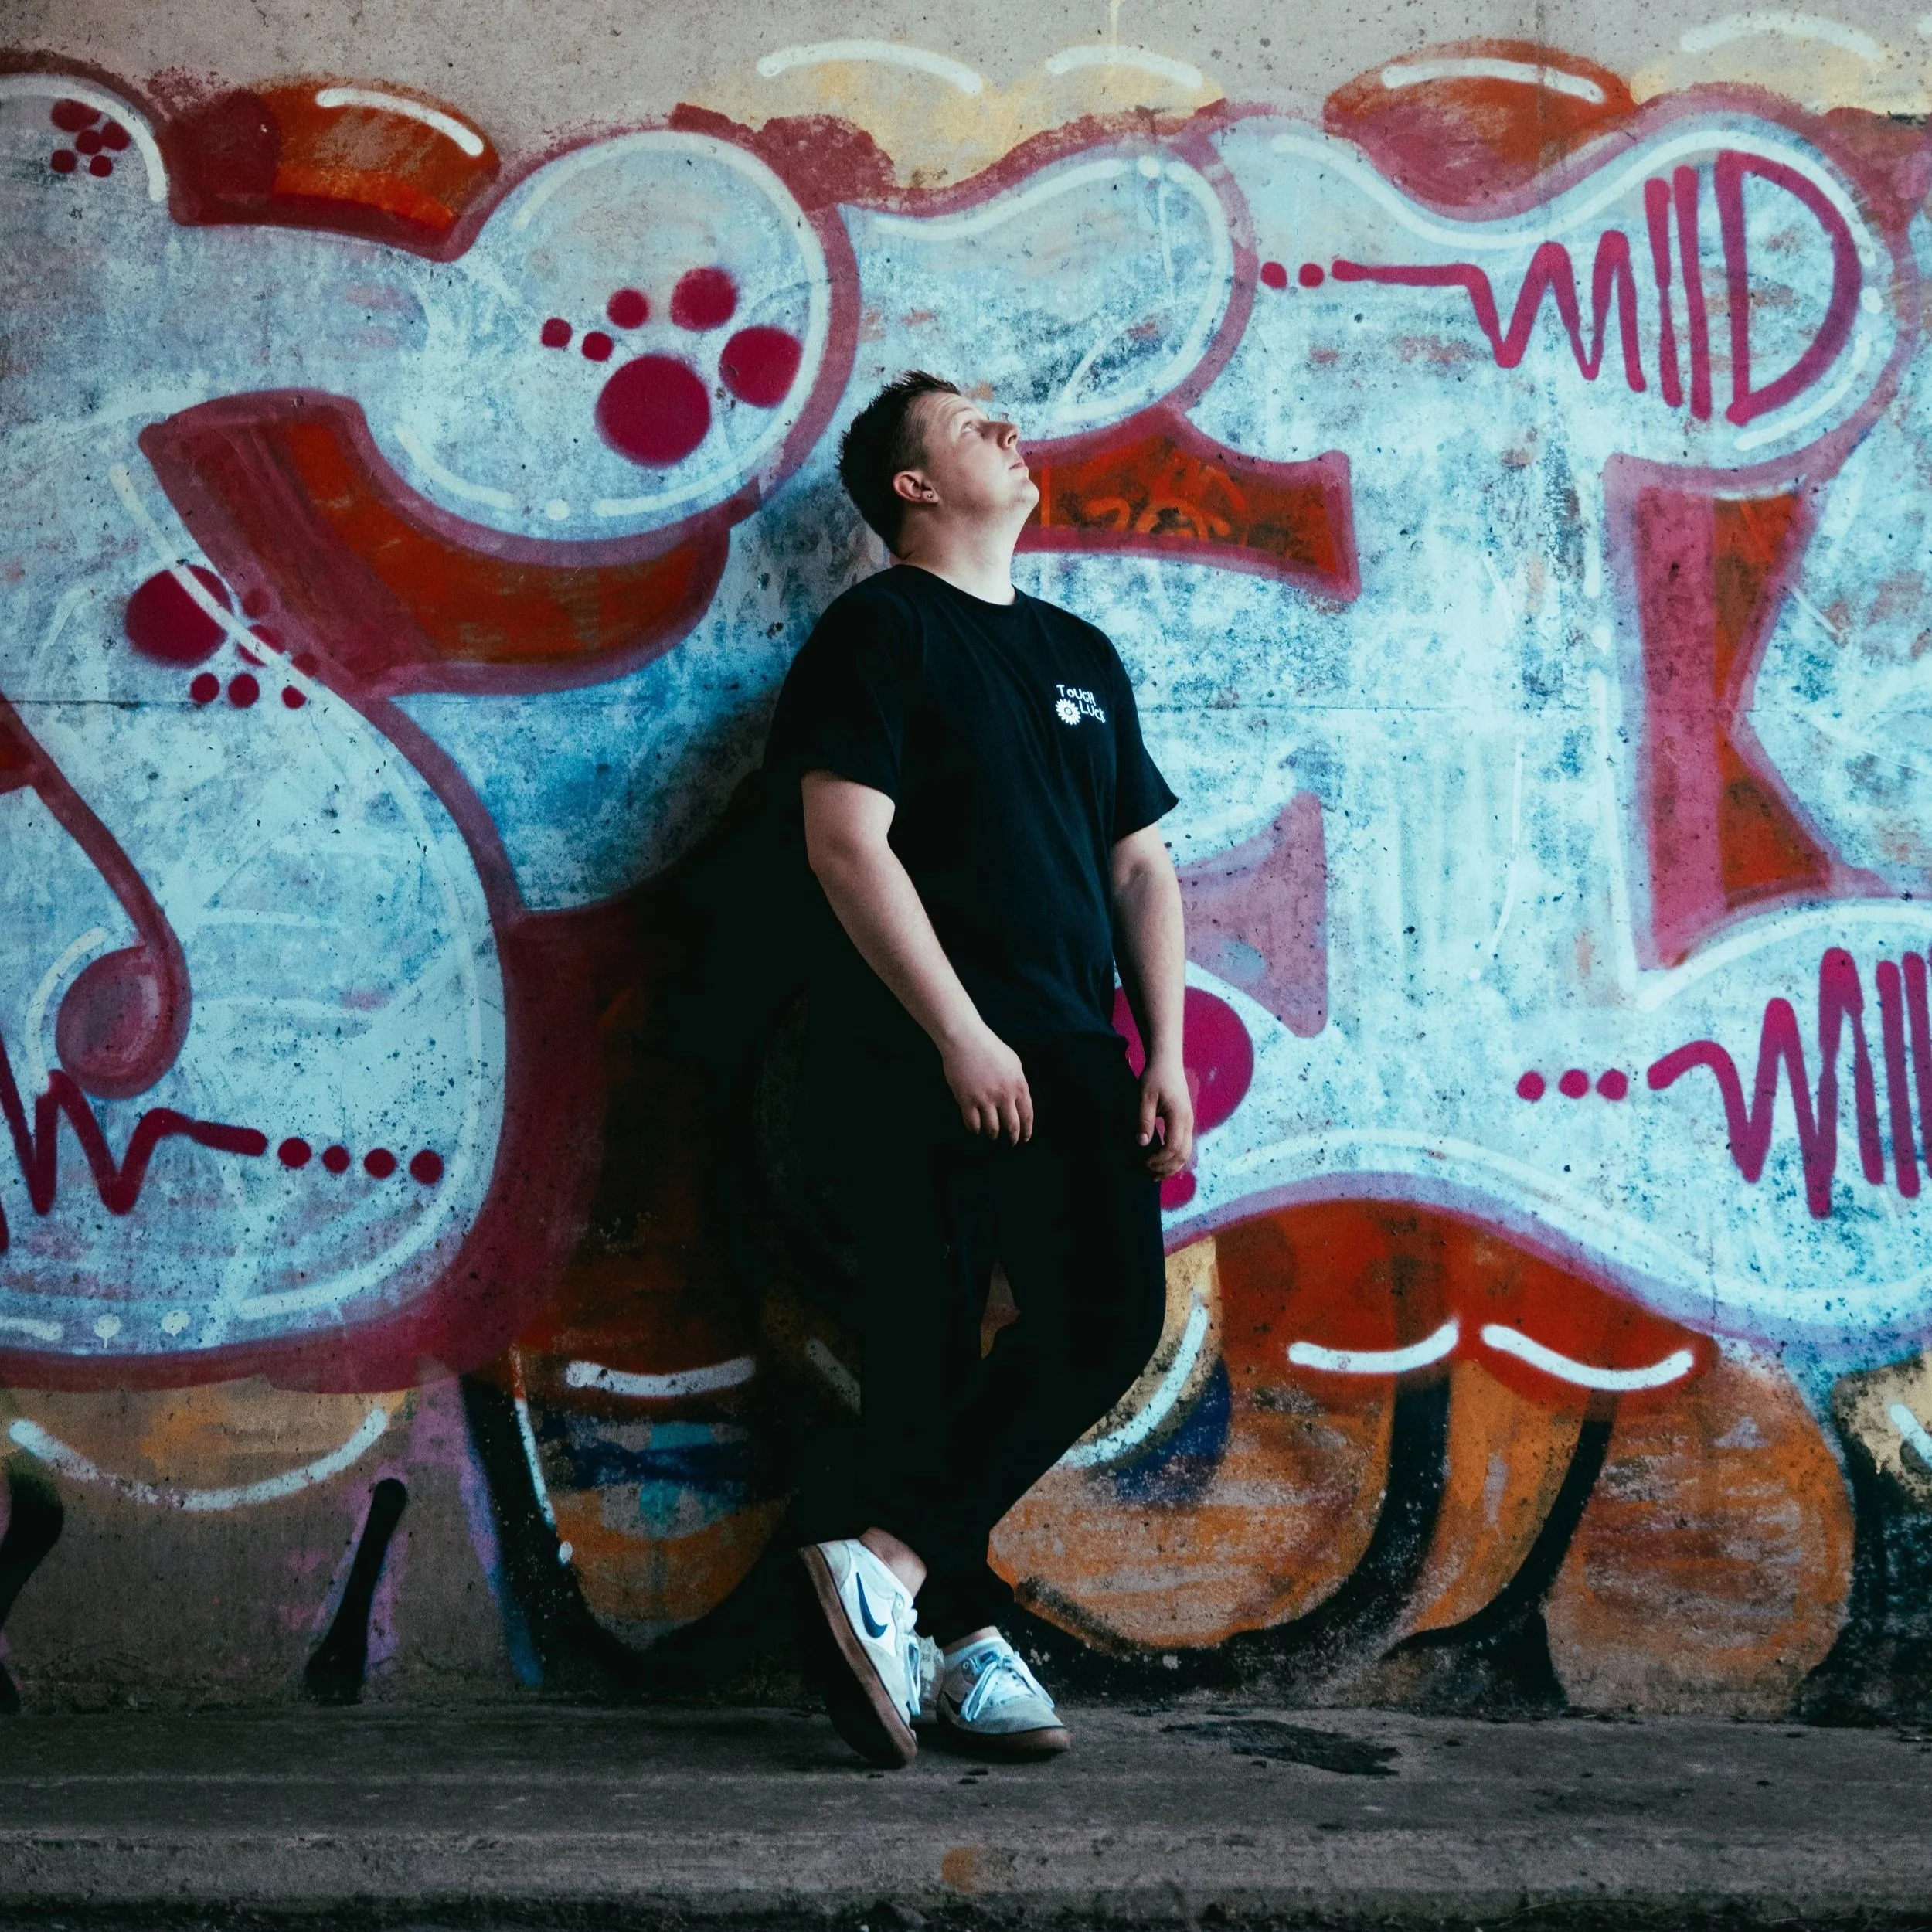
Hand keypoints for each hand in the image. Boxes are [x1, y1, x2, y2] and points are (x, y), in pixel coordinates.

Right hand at [941, 1023, 1033, 1142]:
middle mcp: (1004, 1095)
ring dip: (992, 1135)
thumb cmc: (990, 1048)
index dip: (1026, 1131)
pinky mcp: (966, 1100)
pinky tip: (976, 1129)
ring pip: (992, 1128)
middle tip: (1010, 1144)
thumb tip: (1019, 1104)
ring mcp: (985, 1098)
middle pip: (1011, 1126)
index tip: (1024, 1139)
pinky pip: (972, 1124)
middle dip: (1012, 1138)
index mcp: (1019, 1085)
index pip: (1027, 1115)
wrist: (965, 1039)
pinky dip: (975, 1130)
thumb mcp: (1013, 1063)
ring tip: (991, 1135)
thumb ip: (1018, 1084)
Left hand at [1137, 1049, 1193, 1177]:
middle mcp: (1188, 1122)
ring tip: (1154, 1173)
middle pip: (1183, 1154)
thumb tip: (1142, 1143)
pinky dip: (1175, 1157)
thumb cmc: (1155, 1076)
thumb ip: (1145, 1120)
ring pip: (1186, 1152)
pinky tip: (1162, 1161)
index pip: (1173, 1147)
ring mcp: (1189, 1122)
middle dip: (1166, 1168)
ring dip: (1172, 1166)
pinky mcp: (1186, 1121)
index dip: (1159, 1160)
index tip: (1143, 1164)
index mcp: (1179, 1116)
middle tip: (1147, 1174)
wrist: (1167, 1061)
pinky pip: (1185, 1145)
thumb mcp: (1145, 1097)